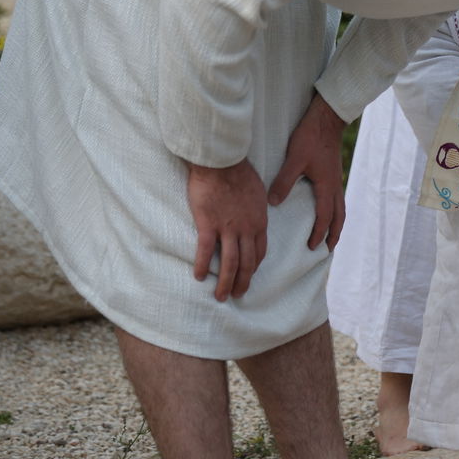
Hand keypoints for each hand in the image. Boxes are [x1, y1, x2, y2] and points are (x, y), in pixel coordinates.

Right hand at [188, 159, 268, 300]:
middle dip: (243, 282)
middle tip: (238, 295)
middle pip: (248, 263)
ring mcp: (228, 228)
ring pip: (230, 263)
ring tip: (221, 296)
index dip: (255, 266)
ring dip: (226, 282)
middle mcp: (247, 229)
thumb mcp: (258, 192)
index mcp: (259, 222)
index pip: (260, 251)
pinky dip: (202, 266)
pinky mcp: (208, 224)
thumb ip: (257, 207)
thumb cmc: (240, 172)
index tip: (250, 275)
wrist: (221, 161)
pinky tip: (199, 278)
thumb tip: (256, 211)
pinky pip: (205, 250)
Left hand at [267, 94, 346, 250]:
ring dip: (337, 223)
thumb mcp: (295, 159)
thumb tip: (274, 204)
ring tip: (333, 234)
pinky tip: (328, 209)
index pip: (324, 216)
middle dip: (334, 234)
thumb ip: (284, 181)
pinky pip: (338, 198)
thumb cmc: (311, 138)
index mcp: (326, 186)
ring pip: (341, 208)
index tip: (312, 246)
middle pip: (339, 216)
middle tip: (329, 248)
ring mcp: (336, 179)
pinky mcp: (334, 173)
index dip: (319, 232)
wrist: (327, 120)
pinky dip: (336, 210)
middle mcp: (334, 186)